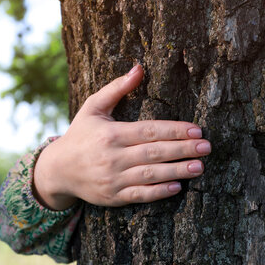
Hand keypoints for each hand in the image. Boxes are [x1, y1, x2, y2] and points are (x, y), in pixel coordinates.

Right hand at [33, 64, 211, 208]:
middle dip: (183, 149)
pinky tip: (177, 187)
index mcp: (111, 134)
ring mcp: (113, 178)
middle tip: (207, 147)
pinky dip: (158, 192)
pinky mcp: (113, 197)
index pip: (149, 131)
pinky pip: (139, 195)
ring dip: (177, 171)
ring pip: (150, 174)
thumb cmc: (80, 135)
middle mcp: (113, 156)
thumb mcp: (93, 107)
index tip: (197, 130)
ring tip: (200, 167)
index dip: (175, 130)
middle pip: (154, 152)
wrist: (57, 170)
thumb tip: (139, 67)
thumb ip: (117, 89)